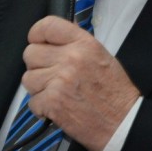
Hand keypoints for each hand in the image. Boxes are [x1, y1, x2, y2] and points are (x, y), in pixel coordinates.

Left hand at [21, 16, 139, 150]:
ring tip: (57, 94)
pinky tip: (57, 108)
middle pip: (31, 53)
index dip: (37, 34)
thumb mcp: (101, 56)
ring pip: (28, 78)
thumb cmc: (115, 93)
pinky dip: (42, 108)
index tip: (37, 42)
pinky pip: (32, 101)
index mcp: (84, 44)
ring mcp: (60, 81)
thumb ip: (76, 44)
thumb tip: (54, 36)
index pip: (48, 26)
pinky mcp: (53, 103)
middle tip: (51, 76)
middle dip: (38, 66)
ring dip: (39, 88)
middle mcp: (71, 58)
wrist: (124, 124)